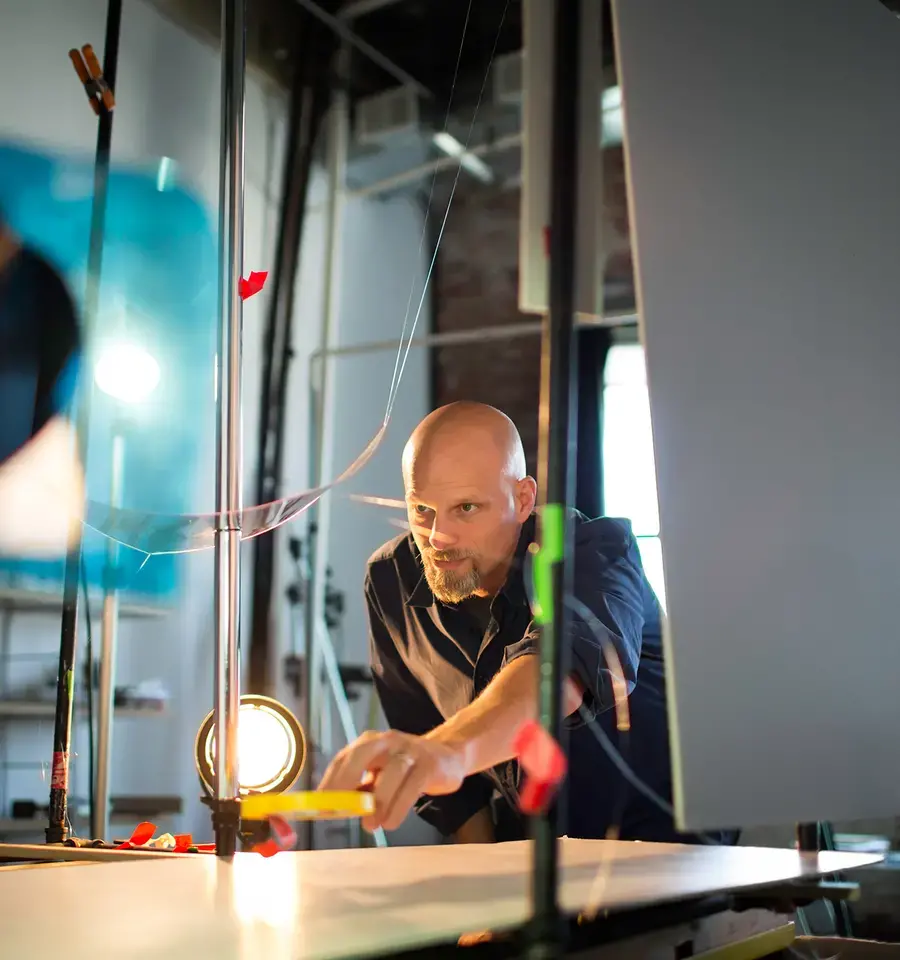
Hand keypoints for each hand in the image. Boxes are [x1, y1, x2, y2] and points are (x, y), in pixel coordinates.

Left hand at [318, 729, 467, 831]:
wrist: (447, 756)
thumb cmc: (405, 770)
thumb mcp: (380, 777)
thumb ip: (360, 791)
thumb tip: (333, 811)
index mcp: (370, 743)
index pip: (344, 758)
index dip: (329, 781)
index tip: (317, 806)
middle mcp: (388, 741)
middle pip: (362, 755)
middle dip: (346, 780)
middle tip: (337, 808)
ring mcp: (410, 750)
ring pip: (392, 772)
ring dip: (378, 802)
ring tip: (371, 826)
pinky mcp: (429, 765)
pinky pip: (412, 786)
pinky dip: (399, 806)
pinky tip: (391, 823)